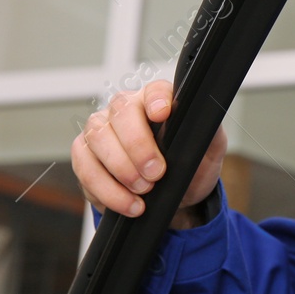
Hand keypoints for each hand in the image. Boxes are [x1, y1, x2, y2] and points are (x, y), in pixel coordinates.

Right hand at [72, 79, 227, 226]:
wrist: (175, 202)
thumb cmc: (190, 169)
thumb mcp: (209, 154)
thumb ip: (210, 135)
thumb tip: (206, 123)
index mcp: (156, 102)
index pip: (154, 90)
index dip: (156, 99)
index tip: (163, 114)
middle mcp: (124, 110)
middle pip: (121, 112)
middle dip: (138, 145)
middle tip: (156, 173)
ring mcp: (99, 131)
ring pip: (98, 138)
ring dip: (122, 170)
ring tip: (144, 191)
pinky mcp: (84, 157)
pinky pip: (86, 169)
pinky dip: (108, 191)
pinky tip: (130, 204)